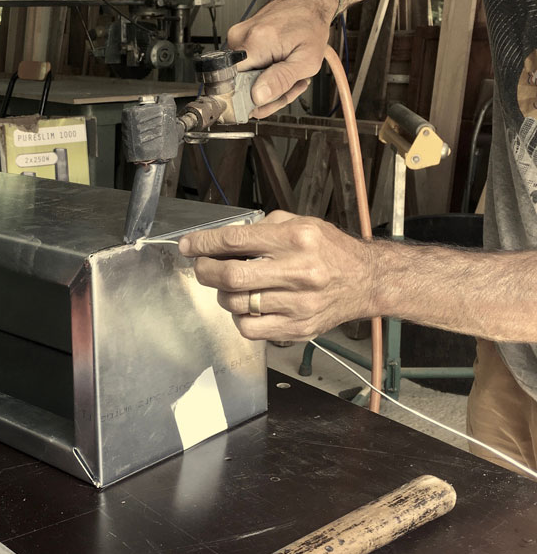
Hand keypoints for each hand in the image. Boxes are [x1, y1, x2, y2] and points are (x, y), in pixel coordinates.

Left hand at [177, 213, 373, 341]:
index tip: (188, 245)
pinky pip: (250, 329)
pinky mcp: (298, 328)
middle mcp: (298, 272)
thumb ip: (263, 229)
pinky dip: (238, 317)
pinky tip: (246, 306)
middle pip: (232, 276)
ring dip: (222, 294)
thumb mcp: (300, 223)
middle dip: (206, 270)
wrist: (366, 281)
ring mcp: (298, 304)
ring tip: (229, 285)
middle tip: (202, 266)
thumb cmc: (330, 250)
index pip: (236, 240)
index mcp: (297, 239)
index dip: (204, 243)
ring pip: (237, 304)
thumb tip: (222, 240)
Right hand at [227, 0, 337, 118]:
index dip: (252, 100)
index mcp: (254, 44)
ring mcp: (235, 38)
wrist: (307, 0)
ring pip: (244, 80)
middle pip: (240, 87)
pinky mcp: (237, 40)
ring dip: (268, 85)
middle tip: (290, 84)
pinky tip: (279, 66)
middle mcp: (238, 39)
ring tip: (288, 72)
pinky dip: (264, 74)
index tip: (271, 99)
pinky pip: (245, 69)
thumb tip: (257, 98)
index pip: (234, 87)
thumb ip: (281, 81)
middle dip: (267, 94)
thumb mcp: (306, 60)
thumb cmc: (310, 24)